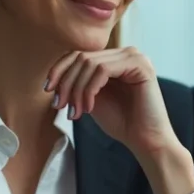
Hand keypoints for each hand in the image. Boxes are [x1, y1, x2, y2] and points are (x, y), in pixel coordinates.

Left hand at [46, 47, 176, 159]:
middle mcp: (126, 52)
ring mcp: (134, 56)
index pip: (80, 53)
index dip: (59, 69)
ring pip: (89, 63)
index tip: (48, 90)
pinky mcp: (140, 65)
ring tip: (76, 112)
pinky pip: (103, 70)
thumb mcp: (91, 98)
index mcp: (115, 58)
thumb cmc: (121, 122)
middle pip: (82, 57)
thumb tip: (53, 77)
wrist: (145, 141)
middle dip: (66, 83)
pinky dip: (90, 90)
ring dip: (76, 90)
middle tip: (60, 106)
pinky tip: (89, 108)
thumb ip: (78, 83)